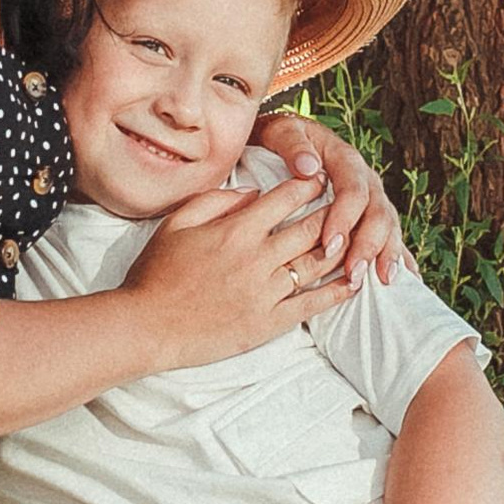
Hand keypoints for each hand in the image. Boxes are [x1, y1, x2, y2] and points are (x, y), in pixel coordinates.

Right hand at [121, 175, 350, 366]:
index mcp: (237, 229)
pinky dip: (336, 292)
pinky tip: (352, 283)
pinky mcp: (268, 323)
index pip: (287, 197)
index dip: (309, 184)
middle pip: (312, 228)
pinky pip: (312, 304)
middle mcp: (258, 257)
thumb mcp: (177, 223)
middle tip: (349, 204)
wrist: (146, 326)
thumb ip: (216, 201)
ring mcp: (266, 292)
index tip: (321, 177)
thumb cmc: (155, 273)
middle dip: (335, 212)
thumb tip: (252, 191)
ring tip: (357, 239)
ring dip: (342, 249)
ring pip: (318, 264)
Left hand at [255, 111, 404, 284]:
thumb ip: (293, 145)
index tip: (329, 245)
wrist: (286, 141)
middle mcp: (366, 180)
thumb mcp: (282, 133)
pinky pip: (391, 237)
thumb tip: (309, 167)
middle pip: (378, 212)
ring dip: (386, 255)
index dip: (345, 218)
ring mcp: (373, 199)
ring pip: (389, 227)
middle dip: (368, 245)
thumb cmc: (280, 140)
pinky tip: (406, 280)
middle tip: (353, 274)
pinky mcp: (372, 216)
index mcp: (345, 160)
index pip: (353, 190)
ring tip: (382, 281)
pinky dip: (401, 258)